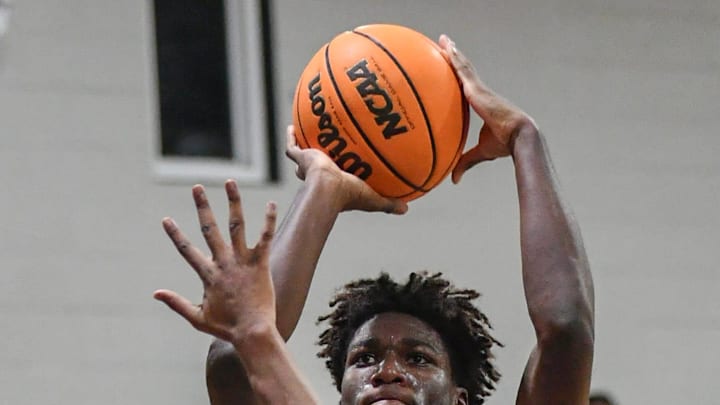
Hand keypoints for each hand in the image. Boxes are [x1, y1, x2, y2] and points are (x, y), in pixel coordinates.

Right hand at [154, 180, 277, 344]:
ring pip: (237, 226)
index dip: (175, 234)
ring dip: (233, 202)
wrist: (253, 332)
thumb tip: (155, 293)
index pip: (186, 250)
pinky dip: (268, 220)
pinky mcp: (261, 263)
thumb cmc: (226, 327)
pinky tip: (271, 204)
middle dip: (202, 206)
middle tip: (197, 187)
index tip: (166, 219)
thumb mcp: (197, 317)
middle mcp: (223, 263)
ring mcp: (242, 261)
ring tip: (230, 182)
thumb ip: (176, 303)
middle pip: (210, 229)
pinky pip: (265, 237)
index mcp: (207, 275)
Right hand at [285, 125, 407, 213]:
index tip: (342, 170)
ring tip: (306, 134)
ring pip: (303, 156)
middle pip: (315, 169)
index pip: (334, 180)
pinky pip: (292, 146)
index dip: (337, 175)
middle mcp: (318, 176)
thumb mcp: (372, 198)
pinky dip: (291, 137)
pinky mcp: (301, 157)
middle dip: (316, 161)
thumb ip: (387, 202)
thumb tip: (406, 209)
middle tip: (322, 151)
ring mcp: (308, 166)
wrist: (327, 189)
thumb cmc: (348, 195)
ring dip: (304, 147)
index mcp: (333, 186)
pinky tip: (292, 126)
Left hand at [438, 34, 537, 182]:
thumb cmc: (504, 145)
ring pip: (463, 66)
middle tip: (446, 46)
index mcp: (483, 105)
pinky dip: (453, 57)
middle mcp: (481, 93)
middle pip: (466, 72)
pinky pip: (461, 69)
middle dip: (457, 59)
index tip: (455, 71)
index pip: (470, 89)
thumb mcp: (480, 152)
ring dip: (453, 52)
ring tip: (443, 40)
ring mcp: (479, 89)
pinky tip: (445, 47)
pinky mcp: (476, 88)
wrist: (520, 136)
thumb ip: (464, 162)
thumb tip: (453, 179)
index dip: (463, 79)